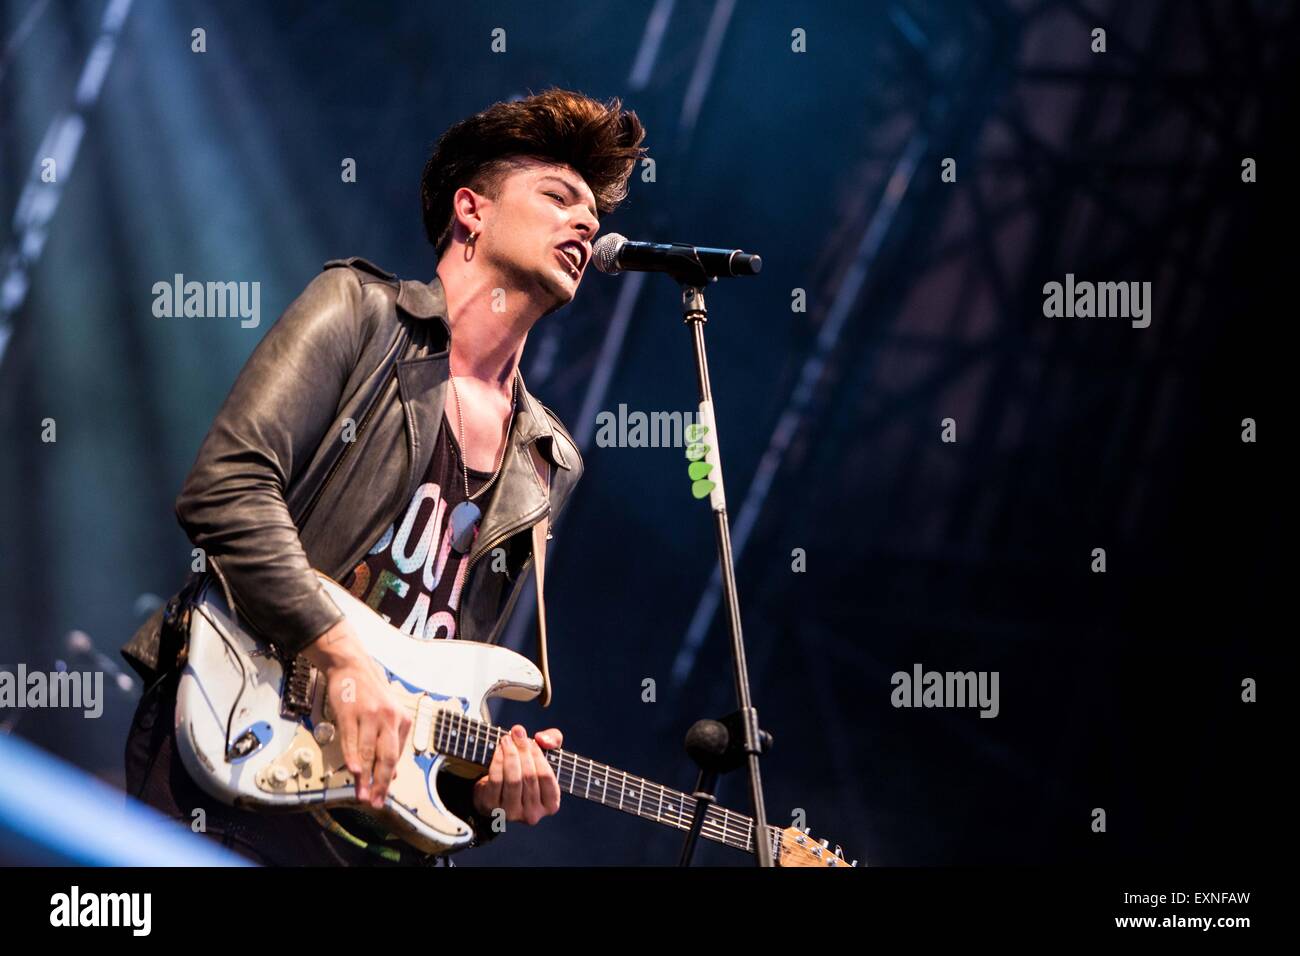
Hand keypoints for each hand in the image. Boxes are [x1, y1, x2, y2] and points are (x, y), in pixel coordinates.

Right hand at [302, 618, 411, 809]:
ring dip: (365, 776)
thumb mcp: (387, 715)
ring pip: (369, 751)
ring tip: (362, 794)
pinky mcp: (351, 713)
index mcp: (402, 720)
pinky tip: (355, 771)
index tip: (383, 796)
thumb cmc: (369, 693)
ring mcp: (370, 715)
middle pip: (388, 756)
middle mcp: (390, 718)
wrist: (352, 665)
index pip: (396, 756)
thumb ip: (390, 742)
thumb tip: (392, 773)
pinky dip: (353, 757)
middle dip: (382, 783)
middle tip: (376, 802)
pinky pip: (352, 740)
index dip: (388, 778)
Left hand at [472, 725, 562, 826]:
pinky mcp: (492, 808)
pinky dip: (497, 762)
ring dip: (509, 754)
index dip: (537, 755)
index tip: (531, 739)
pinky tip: (498, 750)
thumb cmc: (527, 770)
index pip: (545, 776)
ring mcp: (512, 813)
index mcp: (550, 805)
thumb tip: (543, 740)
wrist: (498, 791)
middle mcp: (533, 814)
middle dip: (522, 750)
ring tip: (506, 739)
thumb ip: (553, 740)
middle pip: (529, 776)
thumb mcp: (545, 753)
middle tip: (516, 732)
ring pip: (513, 779)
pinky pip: (496, 781)